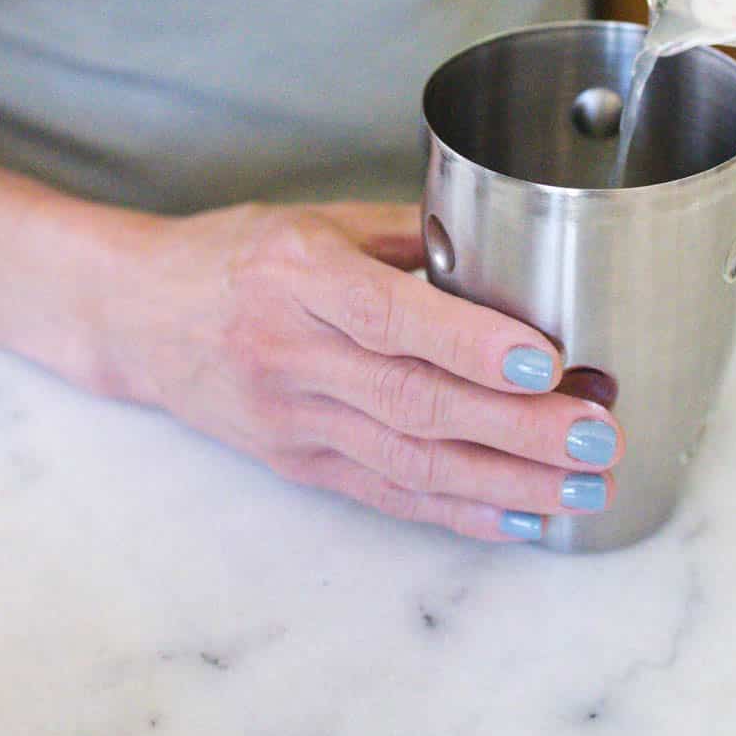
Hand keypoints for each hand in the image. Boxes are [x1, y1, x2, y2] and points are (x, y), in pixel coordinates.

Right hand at [92, 199, 622, 542]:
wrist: (137, 317)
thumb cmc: (236, 255)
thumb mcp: (317, 219)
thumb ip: (411, 237)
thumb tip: (516, 252)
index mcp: (300, 277)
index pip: (393, 318)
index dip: (473, 345)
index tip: (548, 359)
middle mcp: (292, 354)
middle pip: (416, 401)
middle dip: (519, 426)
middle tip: (598, 434)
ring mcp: (293, 420)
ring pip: (413, 460)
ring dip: (509, 479)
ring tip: (584, 485)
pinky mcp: (297, 464)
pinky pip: (389, 493)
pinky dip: (461, 511)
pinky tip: (524, 515)